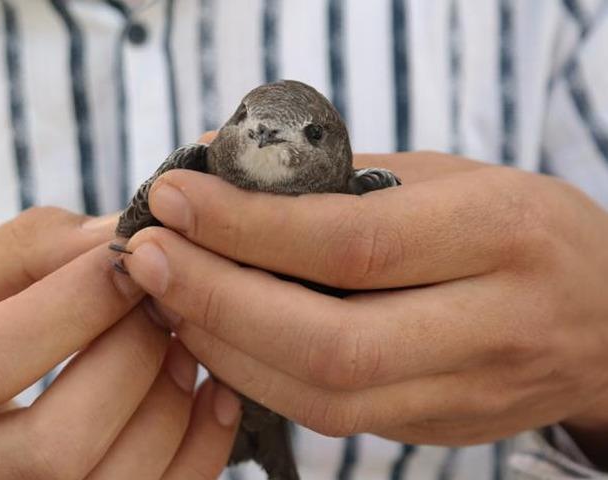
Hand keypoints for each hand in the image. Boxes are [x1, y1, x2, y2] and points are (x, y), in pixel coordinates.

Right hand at [0, 207, 240, 478]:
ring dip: (171, 406)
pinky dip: (200, 451)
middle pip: (57, 443)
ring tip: (184, 348)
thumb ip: (33, 248)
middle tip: (164, 306)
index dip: (76, 304)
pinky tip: (210, 396)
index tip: (131, 259)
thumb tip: (123, 238)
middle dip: (132, 360)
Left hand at [120, 151, 607, 461]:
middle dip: (217, 300)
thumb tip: (220, 164)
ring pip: (321, 397)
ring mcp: (465, 394)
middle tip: (144, 258)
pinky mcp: (435, 430)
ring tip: (165, 297)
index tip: (173, 198)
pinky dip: (256, 376)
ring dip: (223, 346)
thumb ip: (337, 176)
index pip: (353, 243)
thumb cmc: (517, 227)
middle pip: (330, 342)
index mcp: (499, 236)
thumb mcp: (447, 176)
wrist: (606, 319)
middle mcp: (489, 326)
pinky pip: (328, 417)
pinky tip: (214, 335)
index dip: (247, 225)